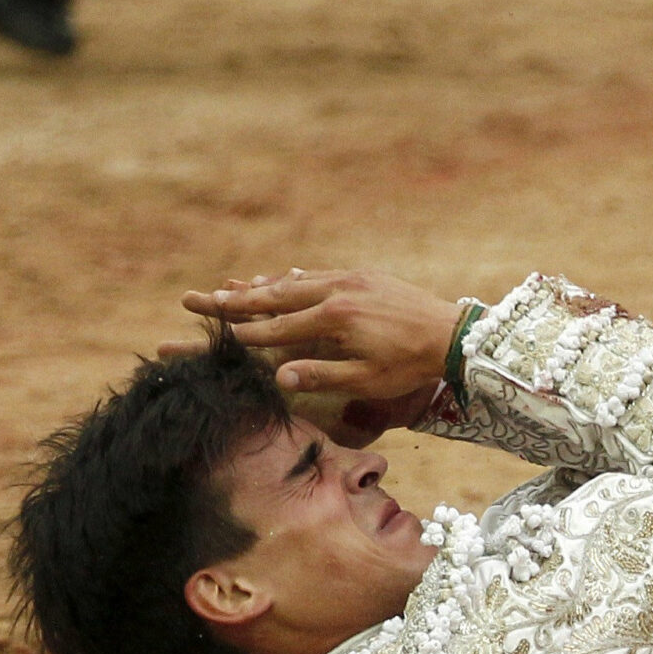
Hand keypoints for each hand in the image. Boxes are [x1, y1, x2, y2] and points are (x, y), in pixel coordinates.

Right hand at [165, 268, 463, 401]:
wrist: (453, 333)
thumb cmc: (410, 364)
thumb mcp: (367, 379)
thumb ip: (322, 376)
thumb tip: (279, 378)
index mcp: (335, 318)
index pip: (279, 328)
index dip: (246, 335)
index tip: (217, 336)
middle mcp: (338, 290)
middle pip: (276, 295)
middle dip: (236, 300)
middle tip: (198, 298)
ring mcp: (351, 278)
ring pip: (294, 281)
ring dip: (261, 286)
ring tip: (229, 288)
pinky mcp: (364, 276)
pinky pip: (318, 274)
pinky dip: (293, 278)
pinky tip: (280, 278)